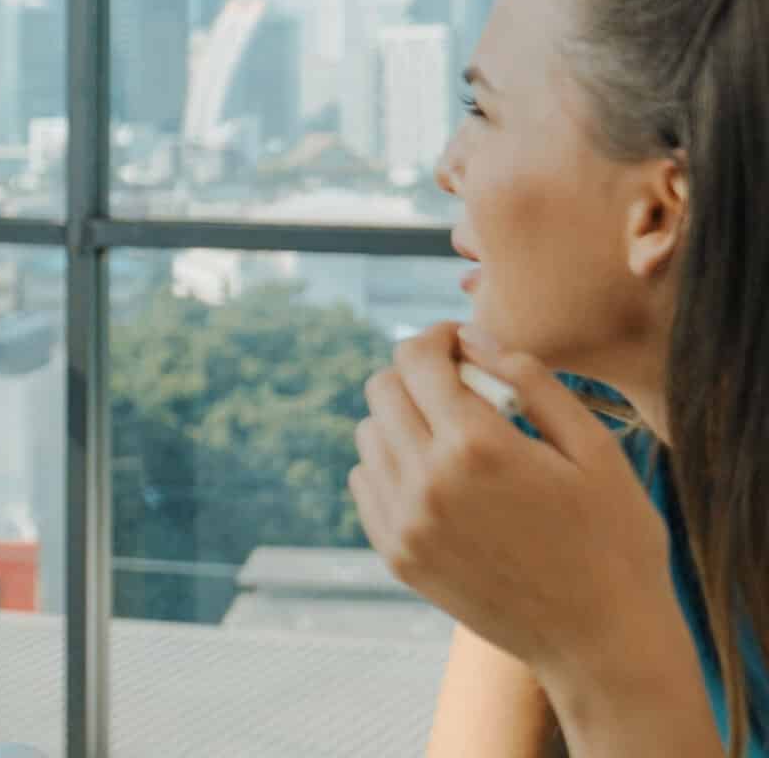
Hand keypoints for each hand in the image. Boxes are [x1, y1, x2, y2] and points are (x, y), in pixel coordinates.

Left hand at [349, 323, 673, 676]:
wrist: (602, 642)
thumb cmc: (615, 541)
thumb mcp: (594, 450)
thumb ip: (530, 381)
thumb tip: (472, 337)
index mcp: (477, 446)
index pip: (416, 359)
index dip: (436, 338)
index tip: (460, 344)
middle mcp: (426, 481)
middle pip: (382, 390)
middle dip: (417, 374)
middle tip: (461, 387)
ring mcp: (405, 523)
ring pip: (368, 435)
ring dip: (402, 420)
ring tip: (454, 436)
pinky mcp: (397, 556)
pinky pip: (366, 484)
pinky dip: (391, 467)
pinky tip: (439, 478)